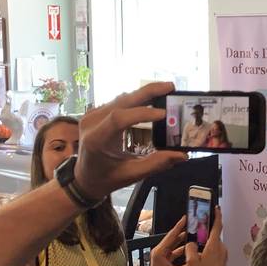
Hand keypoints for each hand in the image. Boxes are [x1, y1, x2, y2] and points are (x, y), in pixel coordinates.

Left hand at [73, 82, 185, 199]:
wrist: (84, 178)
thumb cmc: (106, 178)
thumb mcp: (131, 174)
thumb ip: (156, 164)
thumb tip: (182, 155)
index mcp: (96, 139)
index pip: (119, 118)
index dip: (142, 113)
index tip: (164, 114)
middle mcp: (92, 122)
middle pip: (122, 100)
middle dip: (148, 92)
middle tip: (171, 87)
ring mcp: (92, 115)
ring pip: (122, 98)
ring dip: (144, 93)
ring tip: (166, 90)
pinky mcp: (97, 113)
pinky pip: (119, 102)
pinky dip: (137, 99)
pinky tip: (153, 98)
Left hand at [146, 216, 188, 265]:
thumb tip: (196, 260)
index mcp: (159, 252)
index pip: (171, 236)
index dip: (179, 226)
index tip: (184, 218)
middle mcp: (160, 252)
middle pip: (172, 238)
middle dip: (182, 230)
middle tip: (190, 224)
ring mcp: (162, 256)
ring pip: (174, 244)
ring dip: (182, 240)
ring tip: (192, 234)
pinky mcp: (165, 260)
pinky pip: (175, 251)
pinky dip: (182, 249)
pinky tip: (189, 248)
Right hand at [186, 208, 225, 265]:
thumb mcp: (191, 261)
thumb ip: (190, 248)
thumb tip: (191, 243)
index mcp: (214, 245)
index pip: (217, 225)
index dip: (217, 215)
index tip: (216, 207)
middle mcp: (221, 248)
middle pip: (213, 236)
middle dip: (205, 234)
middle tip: (198, 234)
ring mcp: (223, 255)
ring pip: (213, 245)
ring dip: (206, 245)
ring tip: (197, 253)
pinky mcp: (223, 261)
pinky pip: (215, 252)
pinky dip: (208, 252)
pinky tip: (202, 261)